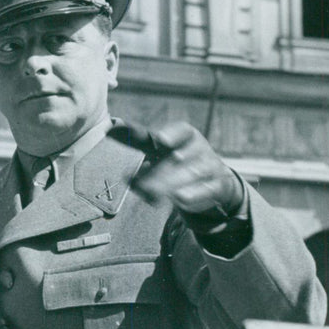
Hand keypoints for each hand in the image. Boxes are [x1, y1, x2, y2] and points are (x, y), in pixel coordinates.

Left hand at [109, 122, 242, 215]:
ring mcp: (210, 166)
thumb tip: (110, 130)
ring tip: (156, 193)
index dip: (171, 134)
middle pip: (181, 157)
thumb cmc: (180, 161)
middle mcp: (199, 149)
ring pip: (194, 173)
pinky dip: (195, 194)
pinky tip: (181, 199)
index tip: (160, 140)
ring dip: (174, 183)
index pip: (181, 131)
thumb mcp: (161, 149)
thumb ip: (137, 141)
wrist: (215, 180)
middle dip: (161, 172)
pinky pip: (209, 189)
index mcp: (186, 135)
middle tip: (140, 185)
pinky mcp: (218, 185)